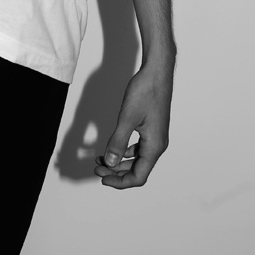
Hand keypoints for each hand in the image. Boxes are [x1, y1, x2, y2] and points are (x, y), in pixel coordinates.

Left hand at [94, 62, 173, 188]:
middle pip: (137, 170)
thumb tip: (110, 163)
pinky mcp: (152, 129)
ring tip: (100, 160)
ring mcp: (155, 137)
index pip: (138, 176)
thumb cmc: (145, 91)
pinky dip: (124, 151)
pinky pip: (138, 148)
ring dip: (119, 162)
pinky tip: (113, 147)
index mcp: (154, 146)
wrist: (157, 72)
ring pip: (137, 159)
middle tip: (97, 168)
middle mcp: (157, 145)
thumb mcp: (127, 118)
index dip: (120, 182)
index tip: (102, 178)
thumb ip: (117, 142)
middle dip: (116, 172)